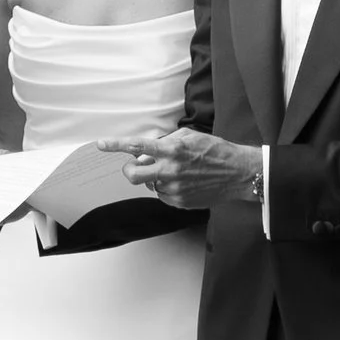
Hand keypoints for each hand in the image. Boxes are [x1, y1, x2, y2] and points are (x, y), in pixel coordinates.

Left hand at [113, 127, 262, 209]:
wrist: (238, 173)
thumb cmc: (215, 151)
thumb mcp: (190, 137)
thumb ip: (165, 143)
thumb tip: (146, 153)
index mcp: (172, 150)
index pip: (137, 147)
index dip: (116, 145)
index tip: (101, 144)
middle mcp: (170, 170)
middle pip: (133, 176)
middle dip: (129, 171)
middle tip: (136, 167)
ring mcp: (175, 189)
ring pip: (149, 185)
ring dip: (155, 178)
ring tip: (176, 172)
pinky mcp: (180, 202)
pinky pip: (162, 195)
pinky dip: (166, 188)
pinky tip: (183, 182)